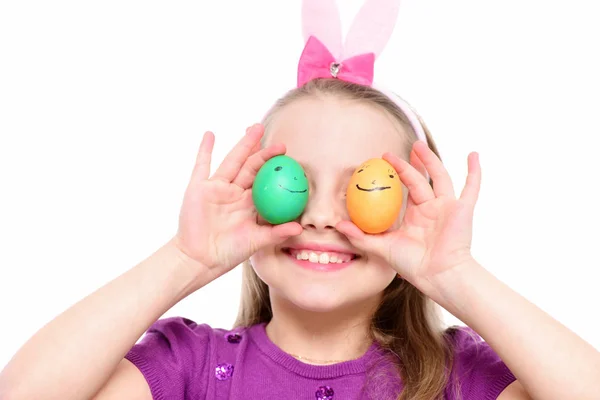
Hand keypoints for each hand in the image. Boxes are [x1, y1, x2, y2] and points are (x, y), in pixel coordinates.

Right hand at [173, 124, 301, 273]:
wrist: (199, 258)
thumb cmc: (228, 253)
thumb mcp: (255, 242)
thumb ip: (276, 233)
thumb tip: (300, 229)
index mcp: (249, 203)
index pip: (266, 180)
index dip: (276, 168)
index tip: (290, 158)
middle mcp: (235, 192)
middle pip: (251, 166)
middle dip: (264, 151)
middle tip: (279, 141)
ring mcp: (216, 188)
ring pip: (233, 161)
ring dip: (243, 144)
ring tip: (254, 127)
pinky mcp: (199, 187)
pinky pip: (202, 165)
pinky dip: (205, 149)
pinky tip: (210, 134)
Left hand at [336, 141, 480, 289]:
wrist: (437, 276)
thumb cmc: (412, 265)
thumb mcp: (382, 248)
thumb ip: (360, 236)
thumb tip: (338, 225)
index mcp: (415, 216)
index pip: (403, 190)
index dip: (392, 177)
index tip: (380, 164)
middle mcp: (431, 209)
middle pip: (419, 180)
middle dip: (407, 164)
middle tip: (390, 152)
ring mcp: (447, 207)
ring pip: (439, 177)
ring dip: (430, 160)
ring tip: (418, 145)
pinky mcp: (462, 209)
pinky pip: (471, 188)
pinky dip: (474, 172)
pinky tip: (474, 155)